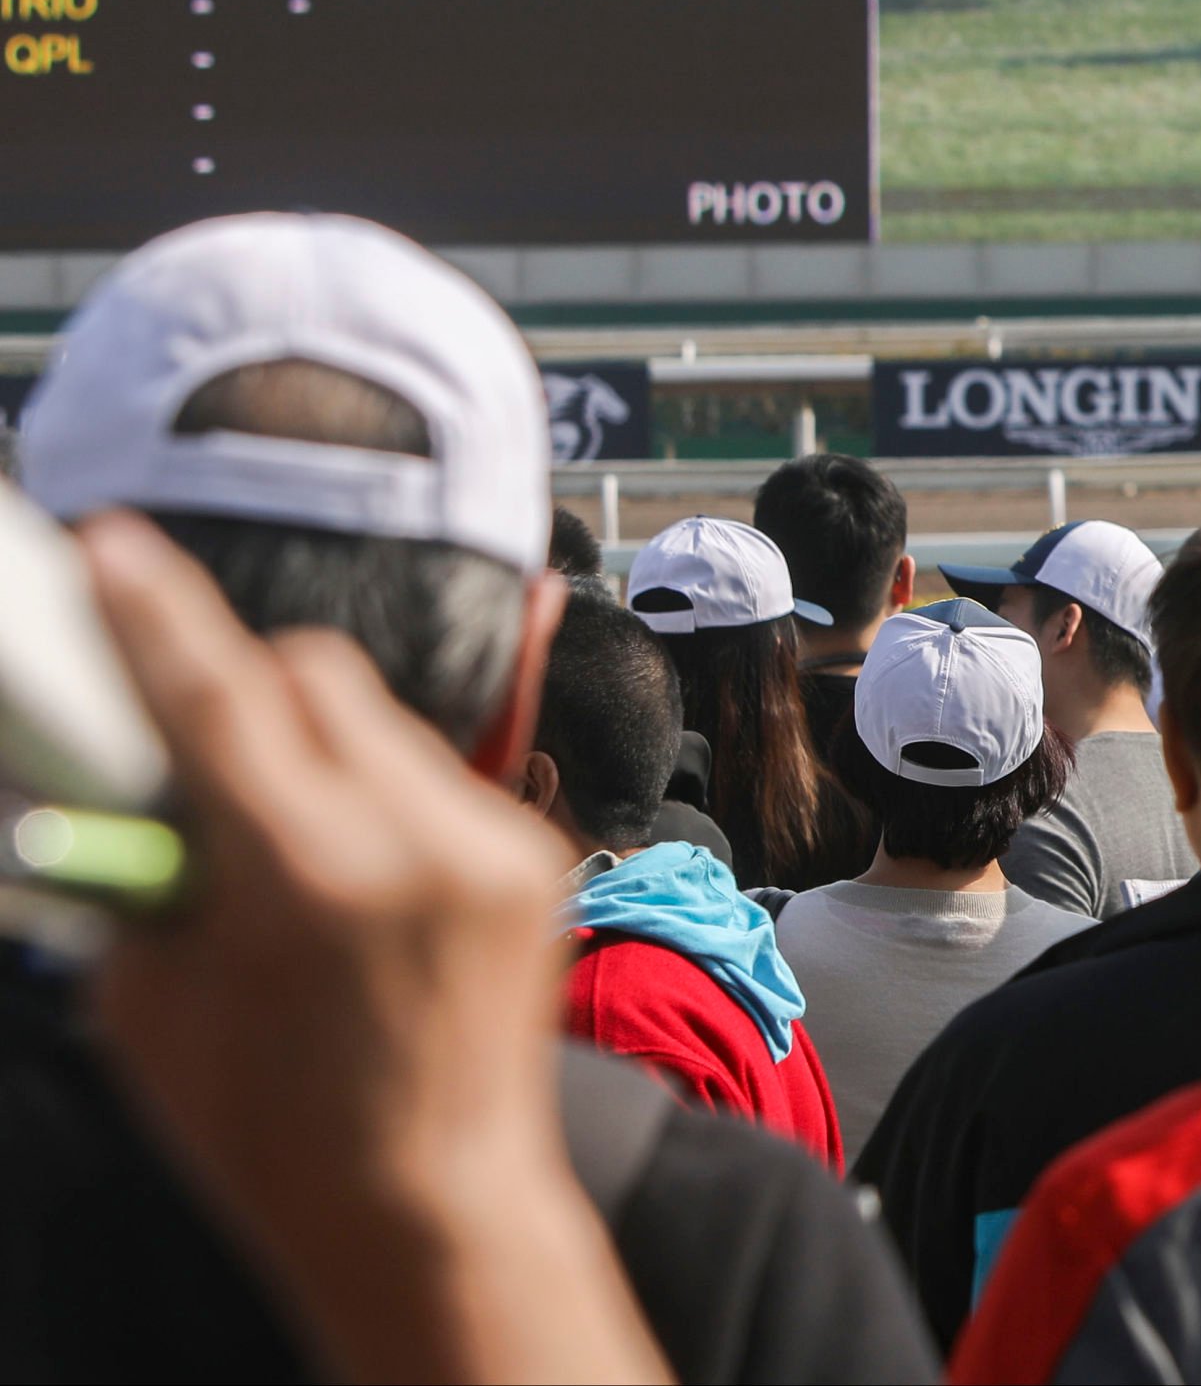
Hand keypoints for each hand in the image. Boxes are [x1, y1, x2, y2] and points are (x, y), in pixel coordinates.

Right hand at [77, 511, 665, 1385]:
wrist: (435, 1207)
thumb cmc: (270, 1130)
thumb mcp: (150, 1000)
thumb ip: (140, 864)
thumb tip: (111, 767)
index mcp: (309, 878)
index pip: (217, 698)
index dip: (154, 615)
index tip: (112, 546)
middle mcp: (420, 840)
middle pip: (312, 677)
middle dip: (242, 689)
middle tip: (191, 745)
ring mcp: (495, 843)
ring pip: (378, 721)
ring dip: (313, 748)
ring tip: (278, 846)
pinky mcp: (536, 857)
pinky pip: (436, 776)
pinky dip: (377, 797)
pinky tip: (352, 879)